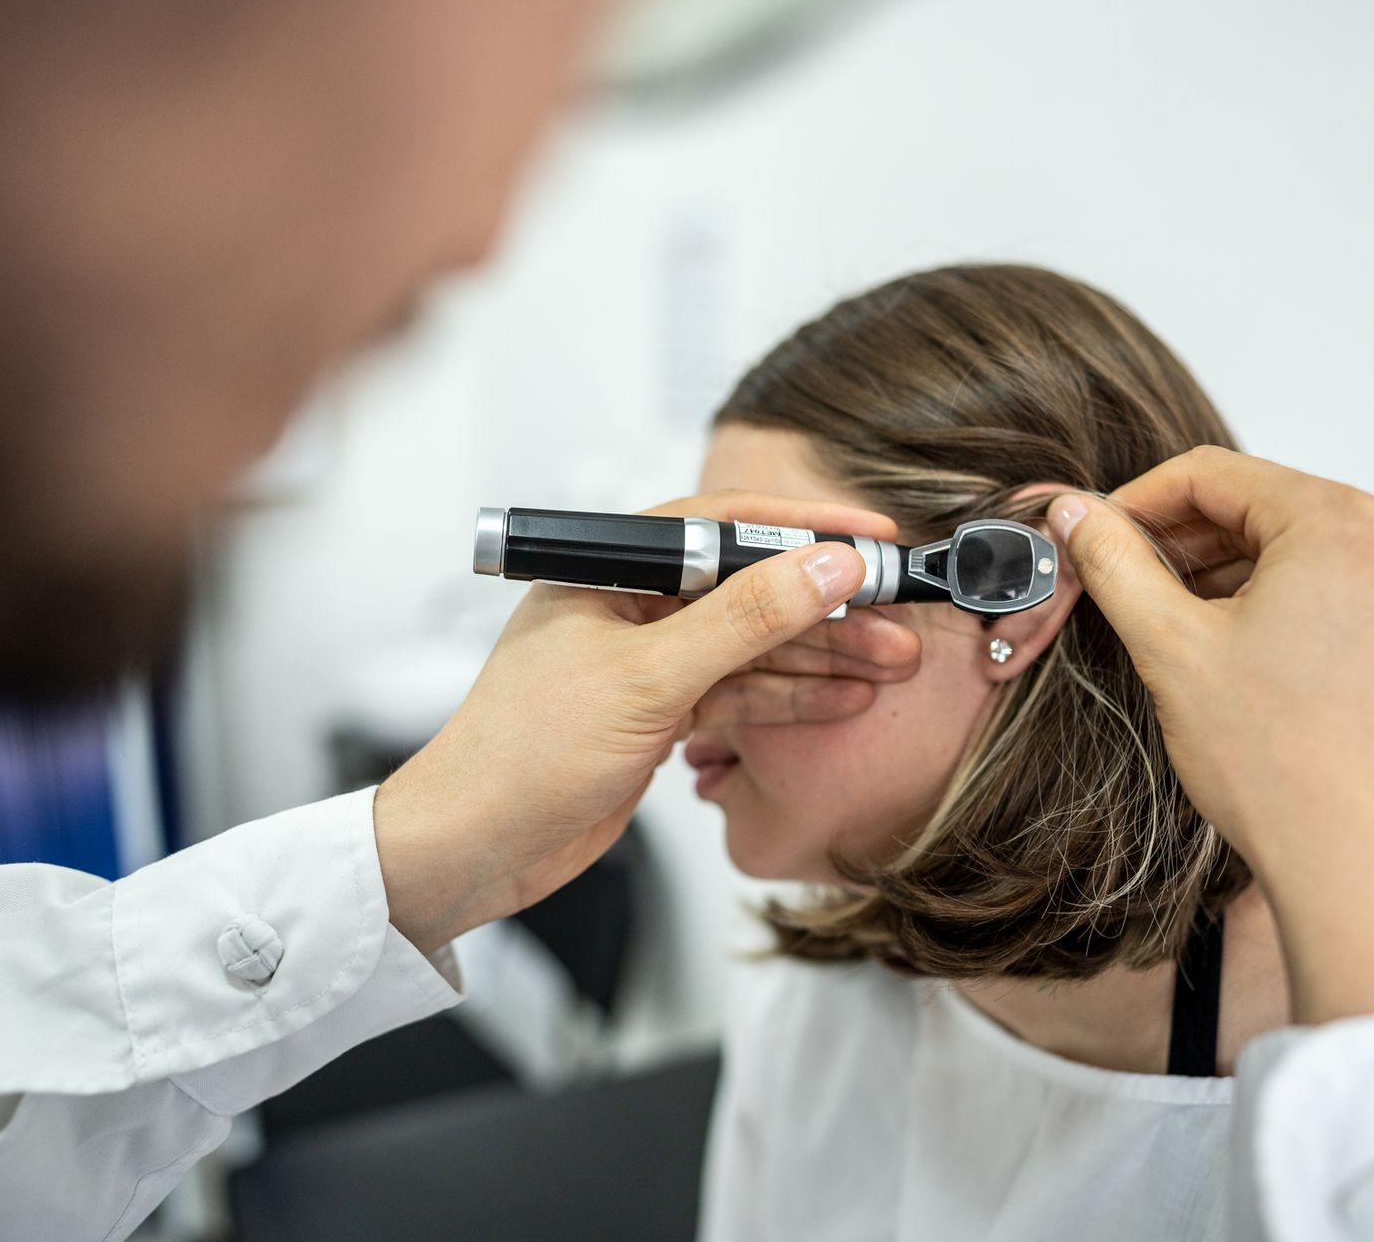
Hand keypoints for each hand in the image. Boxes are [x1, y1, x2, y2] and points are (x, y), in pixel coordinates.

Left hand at [373, 490, 895, 951]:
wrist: (474, 848)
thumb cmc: (522, 754)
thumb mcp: (647, 677)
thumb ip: (743, 620)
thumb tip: (825, 567)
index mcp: (611, 570)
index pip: (723, 524)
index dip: (803, 528)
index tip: (872, 539)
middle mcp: (630, 608)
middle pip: (747, 588)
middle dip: (826, 603)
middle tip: (899, 611)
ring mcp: (645, 664)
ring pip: (751, 646)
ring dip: (821, 654)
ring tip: (894, 660)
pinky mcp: (656, 716)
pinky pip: (737, 693)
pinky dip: (790, 697)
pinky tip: (846, 697)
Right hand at [1047, 446, 1373, 1050]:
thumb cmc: (1285, 767)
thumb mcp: (1171, 649)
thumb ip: (1115, 564)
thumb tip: (1075, 513)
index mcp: (1340, 526)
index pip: (1215, 474)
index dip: (1136, 503)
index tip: (1092, 540)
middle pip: (1264, 513)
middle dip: (1184, 548)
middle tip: (1124, 595)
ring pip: (1304, 565)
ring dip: (1232, 587)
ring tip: (1180, 645)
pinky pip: (1346, 611)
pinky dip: (1287, 624)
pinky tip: (1246, 681)